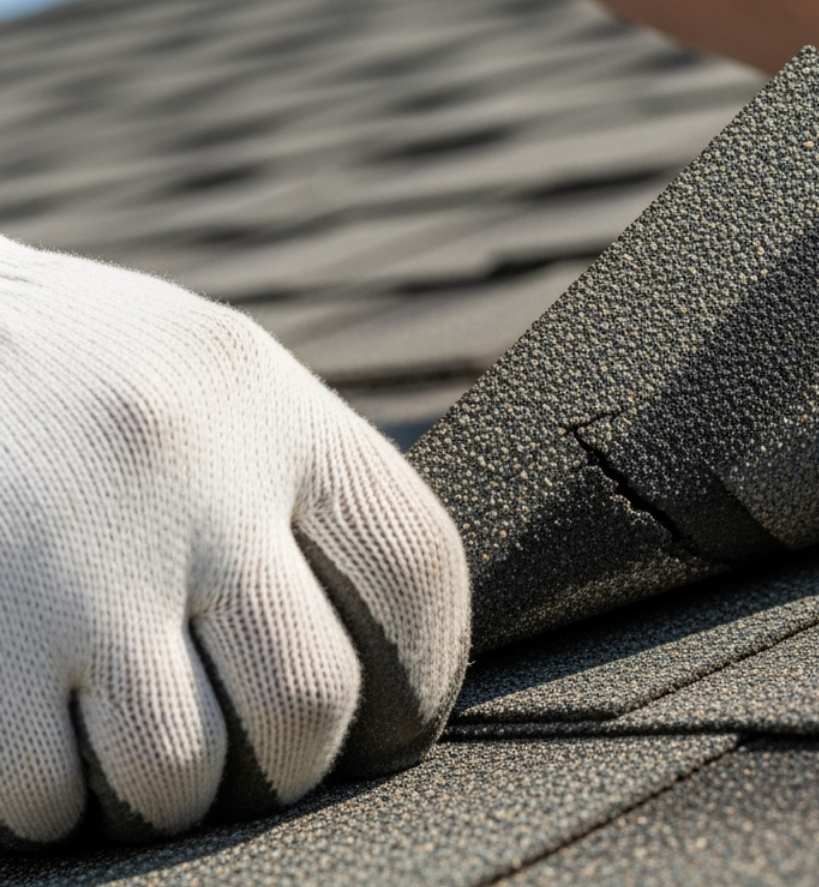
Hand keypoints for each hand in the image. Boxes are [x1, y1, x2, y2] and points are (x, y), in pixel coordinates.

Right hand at [0, 239, 468, 844]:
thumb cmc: (66, 377)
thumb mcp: (204, 373)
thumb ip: (294, 480)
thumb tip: (385, 630)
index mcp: (267, 402)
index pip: (414, 568)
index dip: (424, 671)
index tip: (390, 719)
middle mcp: (189, 474)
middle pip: (309, 693)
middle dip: (290, 762)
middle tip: (255, 758)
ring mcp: (75, 559)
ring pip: (179, 768)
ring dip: (168, 794)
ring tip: (133, 748)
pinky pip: (46, 790)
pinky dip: (52, 799)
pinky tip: (40, 741)